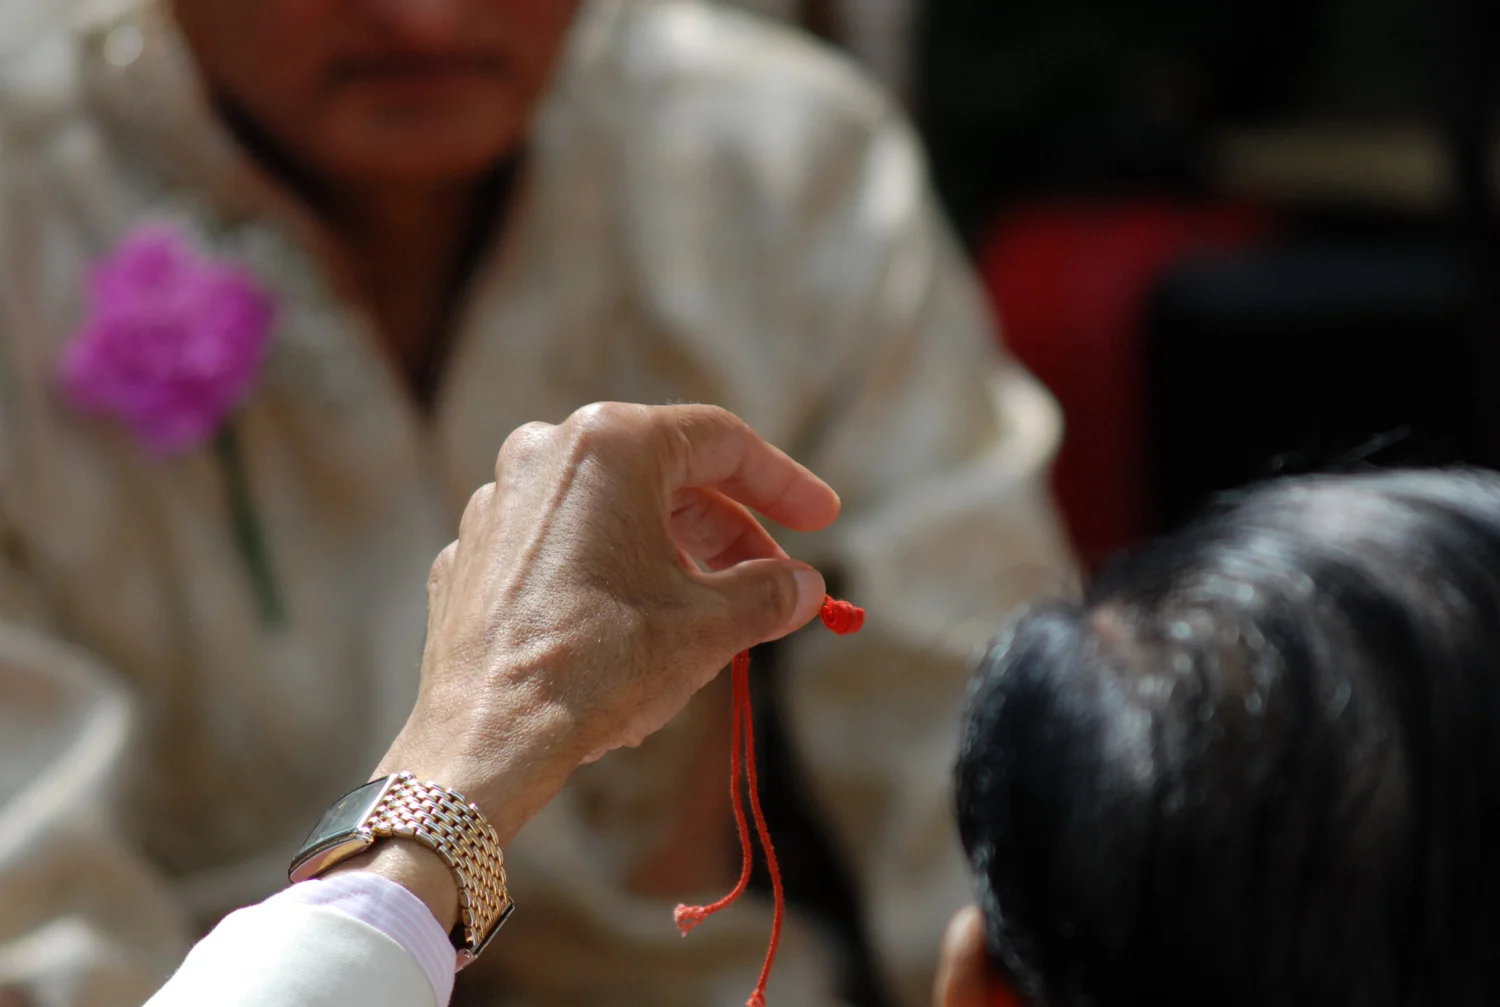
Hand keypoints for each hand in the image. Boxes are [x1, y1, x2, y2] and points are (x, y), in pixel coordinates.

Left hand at [334, 404, 839, 922]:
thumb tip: (806, 587)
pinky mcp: (472, 555)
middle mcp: (544, 453)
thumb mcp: (709, 627)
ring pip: (609, 514)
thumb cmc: (599, 665)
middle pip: (663, 475)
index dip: (783, 482)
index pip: (721, 442)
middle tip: (771, 583)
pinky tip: (632, 634)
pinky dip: (606, 579)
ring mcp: (498, 503)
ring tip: (706, 621)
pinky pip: (558, 551)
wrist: (487, 738)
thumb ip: (768, 593)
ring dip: (669, 557)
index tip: (822, 520)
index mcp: (610, 444)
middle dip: (726, 532)